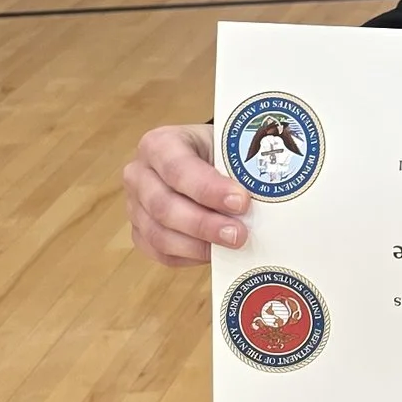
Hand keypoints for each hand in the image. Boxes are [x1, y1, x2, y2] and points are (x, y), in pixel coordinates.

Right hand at [125, 123, 248, 269]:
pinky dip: (189, 256)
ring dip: (198, 246)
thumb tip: (265, 199)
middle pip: (164, 206)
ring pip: (159, 235)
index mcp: (159, 144)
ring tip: (231, 247)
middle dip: (205, 224)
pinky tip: (214, 253)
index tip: (241, 202)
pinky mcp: (140, 232)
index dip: (209, 189)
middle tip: (239, 234)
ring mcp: (135, 206)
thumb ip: (237, 168)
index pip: (178, 169)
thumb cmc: (217, 151)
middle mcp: (139, 174)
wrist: (204, 159)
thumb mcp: (227, 147)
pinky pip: (160, 253)